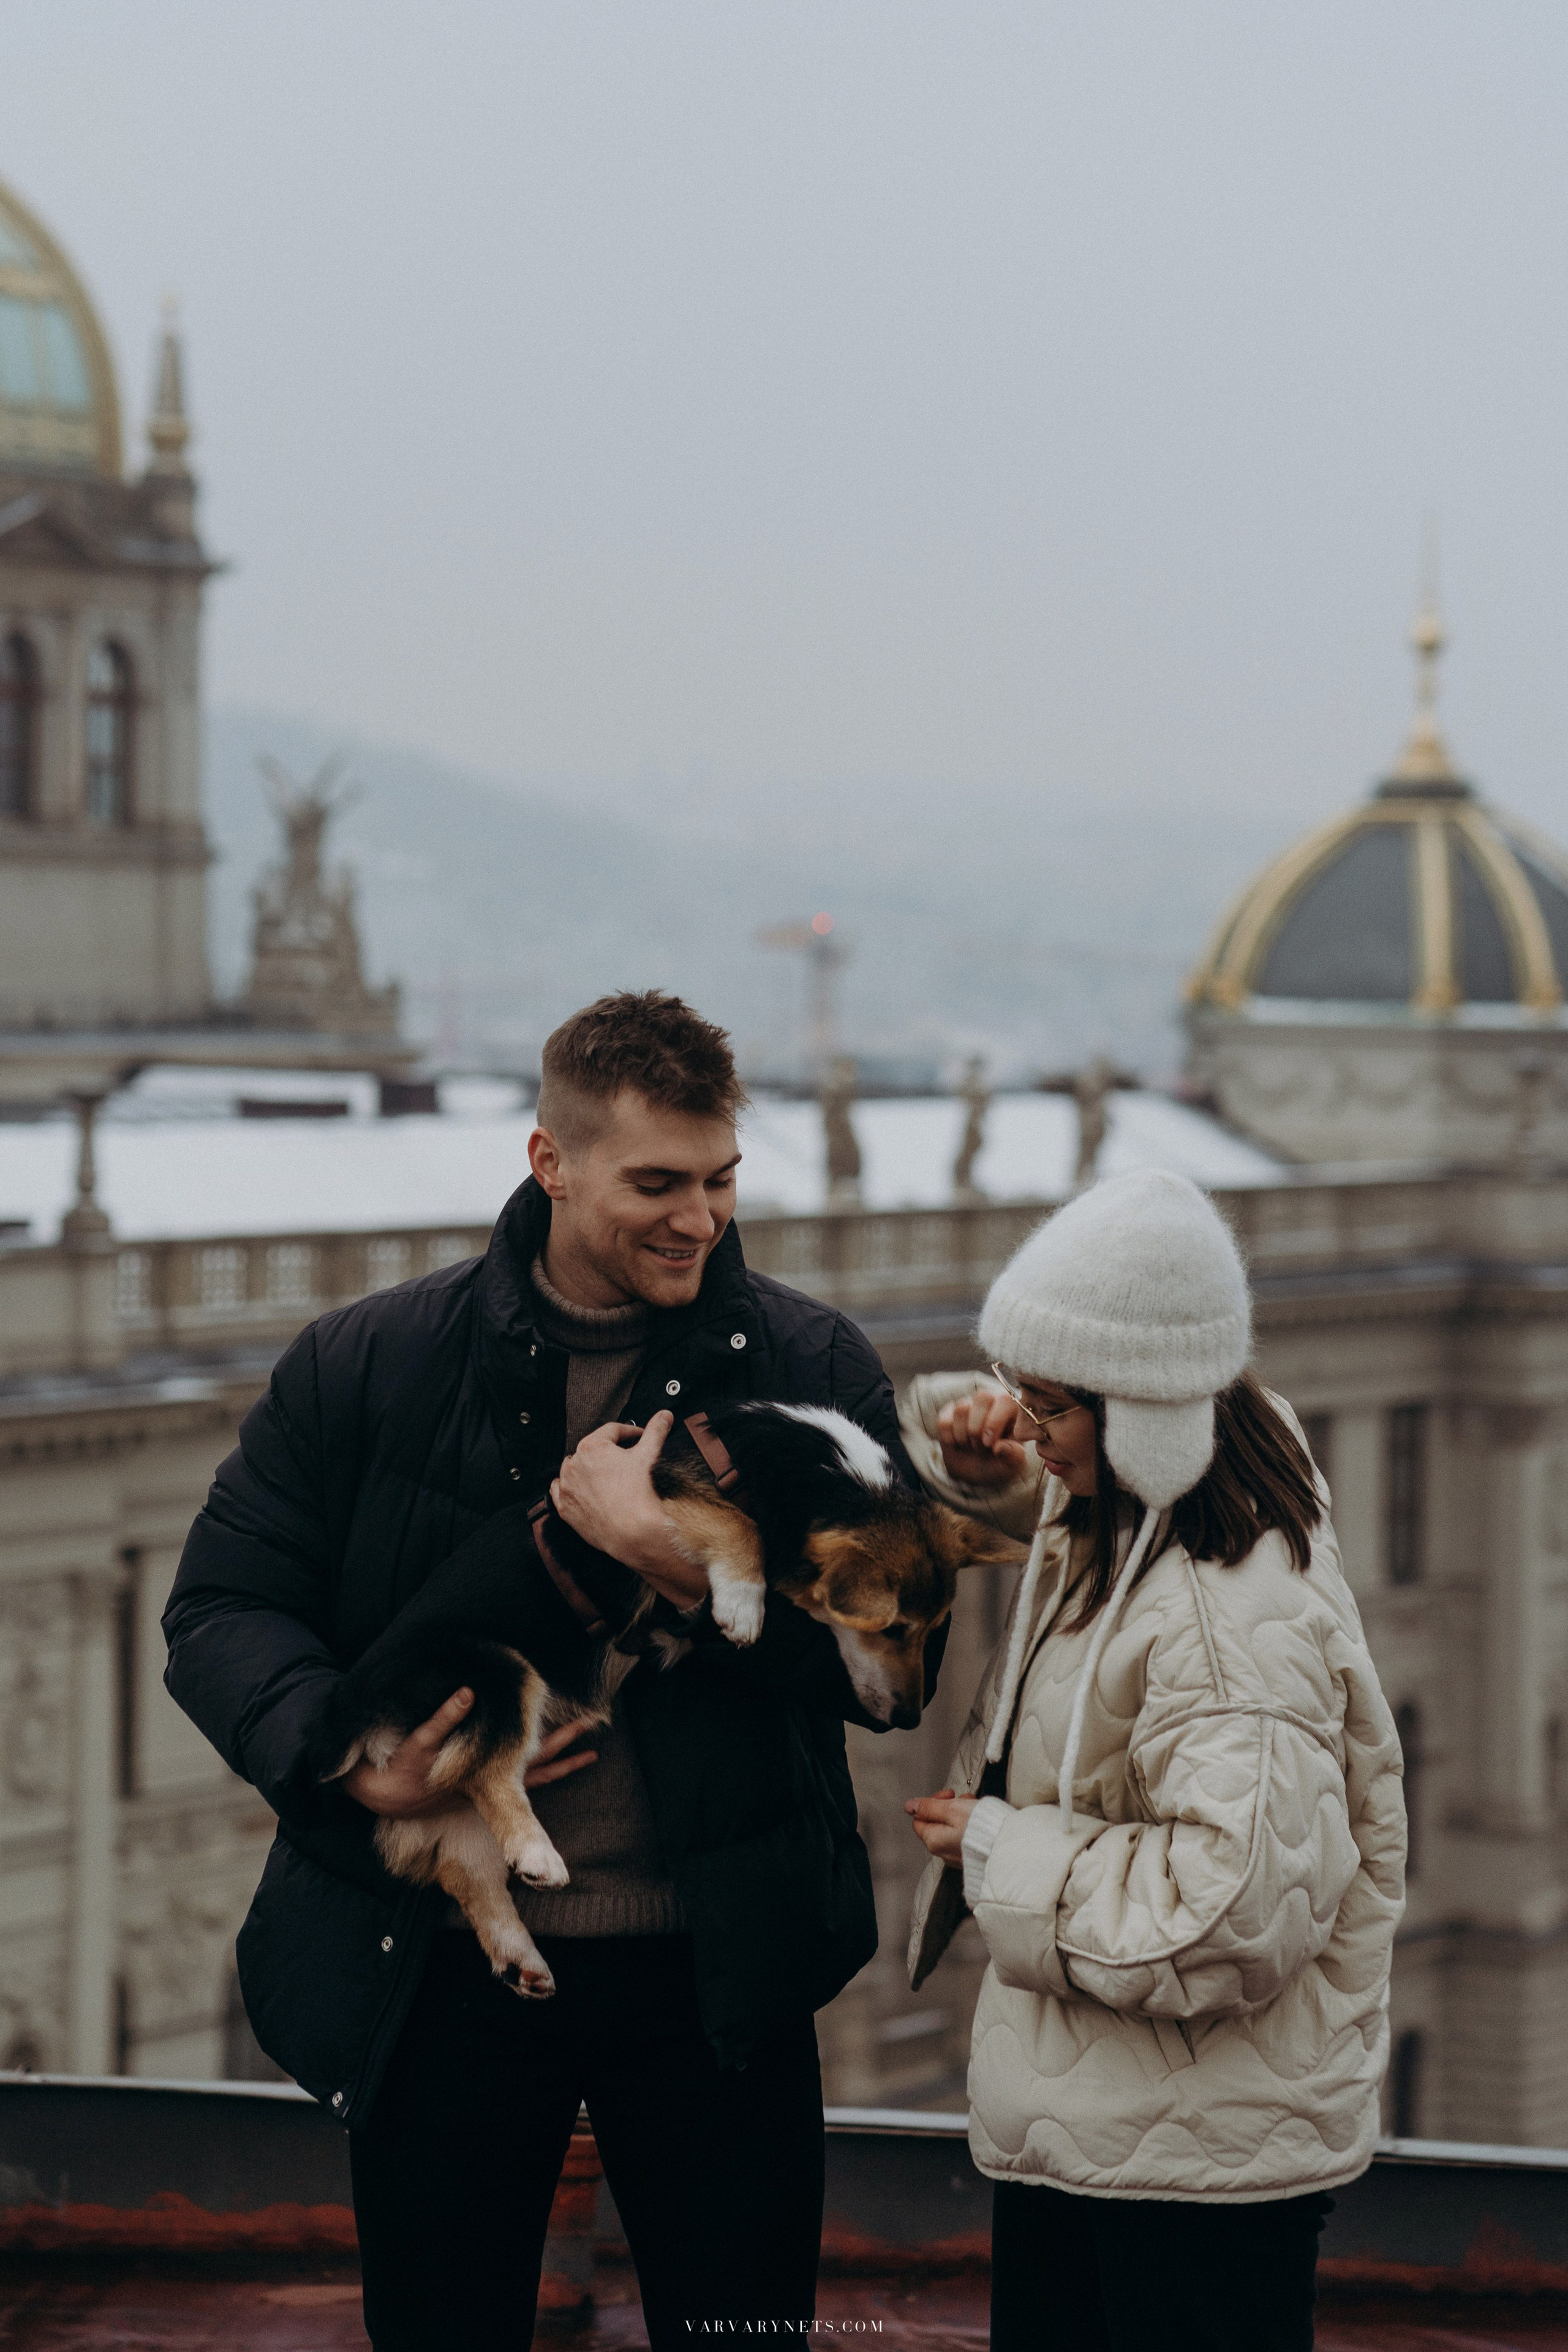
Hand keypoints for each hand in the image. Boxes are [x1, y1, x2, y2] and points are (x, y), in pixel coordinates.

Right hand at [343, 1697, 599, 1820]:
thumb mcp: (420, 1742)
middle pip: (541, 1762)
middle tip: (596, 1725)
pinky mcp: (480, 1781)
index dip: (560, 1740)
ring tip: (589, 1753)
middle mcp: (493, 1781)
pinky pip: (518, 1774)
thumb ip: (443, 1718)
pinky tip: (545, 1757)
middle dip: (569, 1744)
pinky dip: (537, 1766)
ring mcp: (488, 1782)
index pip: (533, 1754)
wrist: (386, 1796)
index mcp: (487, 1771)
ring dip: (560, 1760)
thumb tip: (468, 1692)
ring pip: (534, 1773)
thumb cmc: (403, 1769)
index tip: (586, 1726)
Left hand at [552, 1413, 709, 1608]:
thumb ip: (655, 1431)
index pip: (612, 1430)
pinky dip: (571, 1488)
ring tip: (606, 1475)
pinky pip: (560, 1491)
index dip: (630, 1432)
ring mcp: (567, 1487)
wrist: (632, 1532)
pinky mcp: (565, 1508)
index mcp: (592, 1446)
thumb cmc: (637, 1495)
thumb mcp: (648, 1455)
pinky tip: (584, 1490)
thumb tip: (664, 1416)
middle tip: (626, 1459)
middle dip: (609, 1452)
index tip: (639, 1437)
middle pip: (593, 1449)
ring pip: (574, 1469)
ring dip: (587, 1469)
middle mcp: (574, 1464)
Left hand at [904, 1787, 977, 1867]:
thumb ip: (929, 1807)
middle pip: (936, 1823)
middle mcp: (942, 1852)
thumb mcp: (951, 1809)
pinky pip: (963, 1837)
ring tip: (975, 1807)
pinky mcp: (969, 1856)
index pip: (919, 1819)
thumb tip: (910, 1806)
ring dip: (961, 1813)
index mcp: (933, 1840)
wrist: (1005, 1846)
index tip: (947, 1795)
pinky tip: (979, 1820)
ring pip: (951, 1828)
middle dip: (948, 1806)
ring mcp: (956, 1856)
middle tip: (962, 1800)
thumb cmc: (980, 1829)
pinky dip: (969, 1825)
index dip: (931, 1802)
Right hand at [937, 1390, 1029, 1487]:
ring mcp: (967, 1404)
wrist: (978, 1471)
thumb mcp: (1013, 1464)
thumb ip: (1014, 1456)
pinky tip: (959, 1445)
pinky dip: (950, 1439)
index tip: (990, 1444)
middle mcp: (990, 1400)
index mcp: (1011, 1408)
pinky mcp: (948, 1413)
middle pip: (981, 1397)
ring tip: (972, 1446)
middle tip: (982, 1447)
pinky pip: (944, 1422)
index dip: (995, 1421)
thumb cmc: (1000, 1461)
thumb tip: (1000, 1447)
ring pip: (961, 1409)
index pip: (1004, 1400)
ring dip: (965, 1436)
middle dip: (978, 1428)